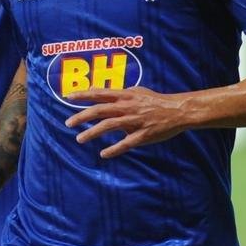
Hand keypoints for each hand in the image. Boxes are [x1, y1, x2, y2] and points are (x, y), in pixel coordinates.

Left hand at [66, 87, 188, 158]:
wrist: (177, 111)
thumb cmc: (155, 101)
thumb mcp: (137, 91)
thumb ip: (119, 93)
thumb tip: (102, 92)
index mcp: (125, 96)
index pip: (100, 93)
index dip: (83, 95)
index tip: (68, 97)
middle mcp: (127, 107)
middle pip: (100, 110)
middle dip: (82, 116)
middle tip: (68, 123)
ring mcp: (135, 121)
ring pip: (109, 126)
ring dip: (92, 133)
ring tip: (79, 139)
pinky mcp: (143, 135)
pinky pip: (126, 143)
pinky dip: (114, 149)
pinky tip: (103, 154)